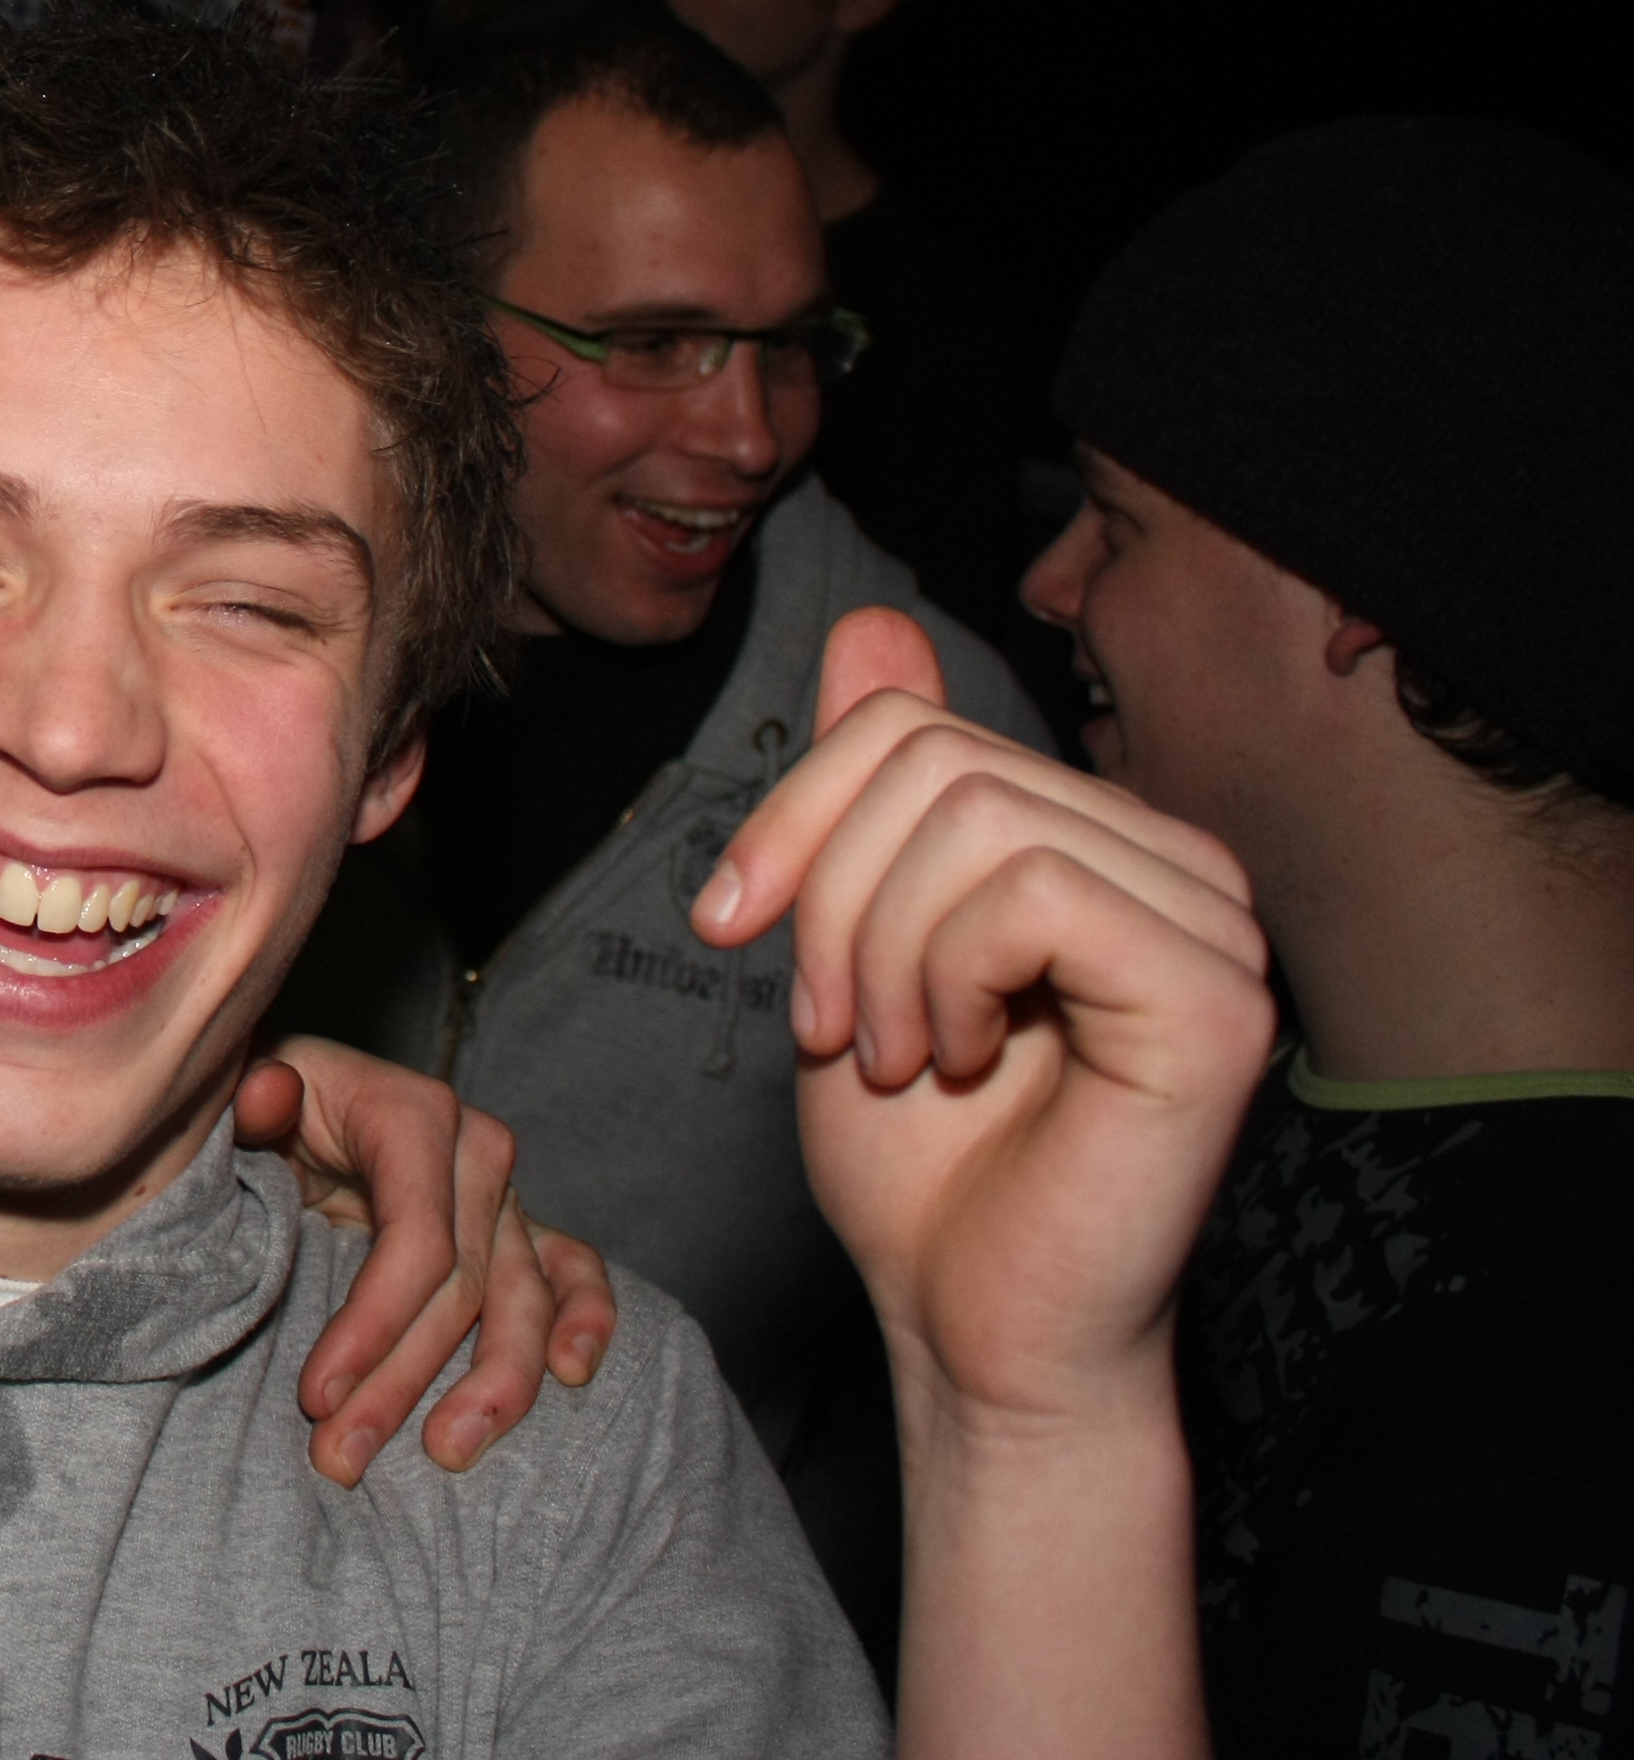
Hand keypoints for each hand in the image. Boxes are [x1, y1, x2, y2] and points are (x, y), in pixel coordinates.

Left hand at [239, 1041, 617, 1484]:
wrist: (278, 1104)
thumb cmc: (254, 1112)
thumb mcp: (230, 1099)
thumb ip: (247, 1102)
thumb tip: (269, 1094)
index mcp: (409, 1112)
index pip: (415, 1240)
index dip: (371, 1326)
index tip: (316, 1398)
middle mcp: (473, 1148)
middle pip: (462, 1287)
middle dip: (402, 1382)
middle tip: (342, 1456)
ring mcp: (502, 1192)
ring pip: (519, 1301)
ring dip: (491, 1389)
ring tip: (447, 1453)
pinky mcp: (516, 1227)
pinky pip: (572, 1272)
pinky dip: (586, 1318)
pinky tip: (572, 1371)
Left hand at [693, 608, 1272, 1430]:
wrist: (968, 1328)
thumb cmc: (917, 1162)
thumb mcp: (850, 941)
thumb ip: (870, 790)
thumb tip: (873, 626)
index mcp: (1097, 841)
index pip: (908, 721)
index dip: (791, 812)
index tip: (736, 929)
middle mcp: (1177, 866)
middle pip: (930, 758)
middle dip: (827, 892)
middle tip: (826, 1027)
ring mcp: (1215, 929)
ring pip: (973, 816)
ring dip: (878, 952)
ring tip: (888, 1055)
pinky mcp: (1218, 1002)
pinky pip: (1031, 892)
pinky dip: (945, 978)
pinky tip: (953, 1063)